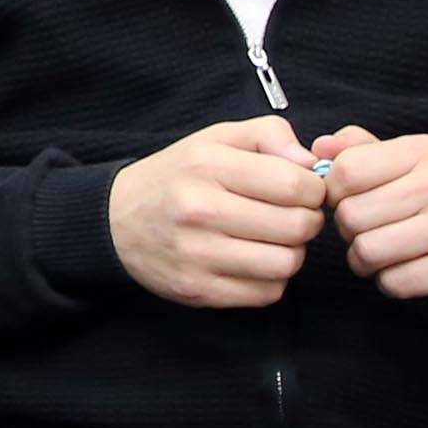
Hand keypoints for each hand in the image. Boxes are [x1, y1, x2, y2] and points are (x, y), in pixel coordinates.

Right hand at [106, 117, 328, 307]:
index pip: (296, 185)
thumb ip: (269, 135)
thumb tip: (311, 164)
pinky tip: (251, 262)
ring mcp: (196, 254)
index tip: (302, 191)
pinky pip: (267, 293)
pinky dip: (270, 280)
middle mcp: (199, 210)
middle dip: (306, 221)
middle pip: (298, 227)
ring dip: (290, 253)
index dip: (313, 189)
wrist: (113, 220)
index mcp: (207, 165)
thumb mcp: (215, 138)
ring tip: (271, 240)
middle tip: (289, 216)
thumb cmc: (176, 176)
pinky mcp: (197, 289)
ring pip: (287, 264)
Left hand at [318, 130, 427, 308]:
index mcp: (424, 153)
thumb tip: (320, 147)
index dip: (335, 193)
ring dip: (366, 261)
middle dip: (350, 232)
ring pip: (368, 251)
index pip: (345, 171)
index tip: (351, 201)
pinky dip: (391, 282)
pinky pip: (394, 281)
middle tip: (369, 233)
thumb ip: (364, 150)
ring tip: (384, 255)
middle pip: (351, 216)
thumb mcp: (416, 161)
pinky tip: (408, 271)